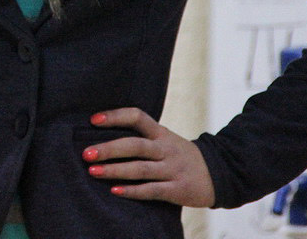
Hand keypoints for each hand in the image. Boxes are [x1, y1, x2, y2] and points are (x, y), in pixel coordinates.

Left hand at [81, 108, 214, 207]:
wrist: (220, 174)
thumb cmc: (180, 156)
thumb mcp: (166, 140)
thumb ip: (142, 138)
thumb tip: (102, 135)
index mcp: (161, 133)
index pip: (137, 117)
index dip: (115, 116)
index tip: (93, 119)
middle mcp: (166, 148)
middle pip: (135, 145)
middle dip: (109, 149)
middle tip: (86, 153)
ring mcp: (173, 169)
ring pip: (140, 168)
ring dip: (115, 170)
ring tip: (93, 171)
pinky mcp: (178, 189)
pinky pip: (152, 190)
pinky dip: (133, 191)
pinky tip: (115, 191)